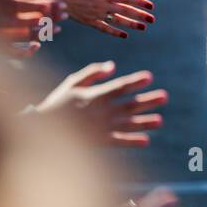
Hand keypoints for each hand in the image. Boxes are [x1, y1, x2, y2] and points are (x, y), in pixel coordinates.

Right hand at [34, 60, 166, 146]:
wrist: (40, 130)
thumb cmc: (57, 103)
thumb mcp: (72, 82)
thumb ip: (93, 72)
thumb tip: (113, 66)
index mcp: (96, 95)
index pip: (120, 87)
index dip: (135, 81)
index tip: (149, 77)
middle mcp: (102, 111)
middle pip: (129, 105)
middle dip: (148, 101)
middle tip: (165, 97)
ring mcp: (101, 127)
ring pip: (128, 124)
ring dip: (145, 122)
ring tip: (160, 121)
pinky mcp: (98, 141)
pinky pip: (118, 140)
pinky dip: (132, 141)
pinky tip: (146, 140)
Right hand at [40, 0, 155, 38]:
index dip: (140, 2)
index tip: (151, 6)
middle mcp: (101, 5)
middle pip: (125, 11)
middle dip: (140, 15)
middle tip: (152, 20)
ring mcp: (95, 15)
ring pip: (117, 21)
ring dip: (131, 24)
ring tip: (143, 28)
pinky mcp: (88, 21)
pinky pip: (104, 28)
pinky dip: (114, 32)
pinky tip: (124, 35)